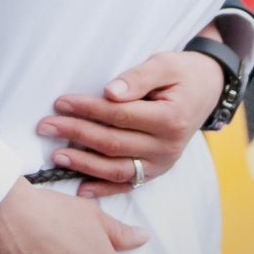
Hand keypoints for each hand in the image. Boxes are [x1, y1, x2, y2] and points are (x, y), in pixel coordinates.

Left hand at [38, 44, 227, 199]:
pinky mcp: (156, 172)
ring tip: (56, 155)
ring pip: (117, 169)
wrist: (207, 91)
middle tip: (46, 126)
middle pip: (113, 143)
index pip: (120, 115)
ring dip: (84, 164)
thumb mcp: (165, 64)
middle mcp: (167, 147)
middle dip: (76, 133)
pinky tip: (81, 189)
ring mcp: (162, 163)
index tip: (61, 102)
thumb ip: (138, 78)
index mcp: (170, 118)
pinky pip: (128, 184)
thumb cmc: (182, 74)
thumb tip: (110, 92)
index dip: (88, 109)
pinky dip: (103, 189)